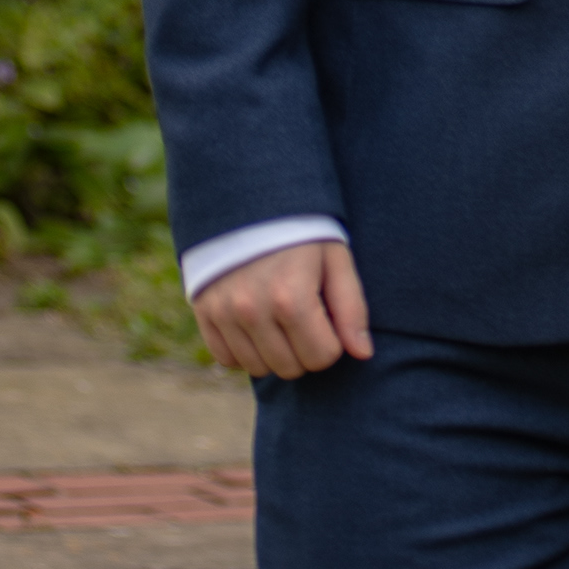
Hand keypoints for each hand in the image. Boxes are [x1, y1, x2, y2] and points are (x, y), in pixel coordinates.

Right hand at [191, 241, 373, 379]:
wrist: (249, 200)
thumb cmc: (302, 231)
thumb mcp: (336, 258)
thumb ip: (352, 308)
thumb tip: (363, 354)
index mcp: (291, 297)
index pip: (322, 356)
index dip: (333, 340)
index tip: (329, 316)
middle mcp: (254, 311)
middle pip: (291, 368)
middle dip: (306, 349)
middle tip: (307, 317)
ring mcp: (225, 314)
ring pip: (258, 368)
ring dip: (276, 352)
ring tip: (283, 319)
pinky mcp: (205, 313)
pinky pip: (226, 359)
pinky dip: (244, 351)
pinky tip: (258, 325)